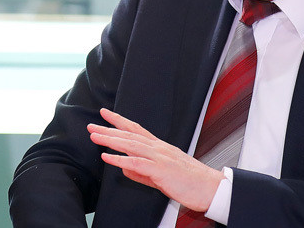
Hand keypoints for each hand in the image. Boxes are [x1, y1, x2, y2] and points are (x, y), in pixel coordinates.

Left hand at [88, 108, 223, 212]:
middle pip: (130, 135)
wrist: (212, 189)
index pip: (136, 130)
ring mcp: (160, 158)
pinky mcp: (161, 170)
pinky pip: (136, 163)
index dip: (120, 121)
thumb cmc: (191, 183)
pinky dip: (120, 159)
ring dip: (110, 140)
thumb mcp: (161, 176)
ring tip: (95, 136)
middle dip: (109, 129)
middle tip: (92, 125)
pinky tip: (107, 157)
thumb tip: (124, 168)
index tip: (106, 114)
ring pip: (131, 145)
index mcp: (160, 148)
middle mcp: (159, 149)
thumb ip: (141, 173)